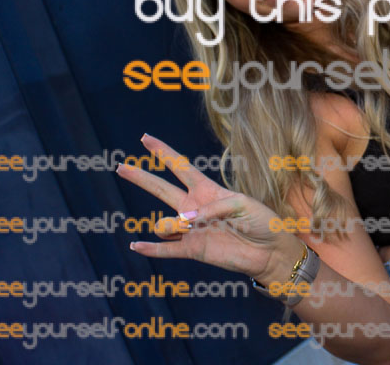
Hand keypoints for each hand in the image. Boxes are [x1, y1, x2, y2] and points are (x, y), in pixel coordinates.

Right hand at [116, 134, 296, 282]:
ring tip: (186, 228)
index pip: (180, 167)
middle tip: (120, 167)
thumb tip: (182, 221)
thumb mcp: (242, 204)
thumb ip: (212, 208)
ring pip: (163, 224)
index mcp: (207, 190)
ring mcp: (191, 230)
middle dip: (141, 178)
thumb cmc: (260, 221)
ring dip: (170, 226)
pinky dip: (151, 249)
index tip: (146, 138)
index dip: (164, 153)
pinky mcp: (192, 250)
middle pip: (161, 189)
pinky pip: (166, 250)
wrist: (269, 251)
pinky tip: (136, 246)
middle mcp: (194, 208)